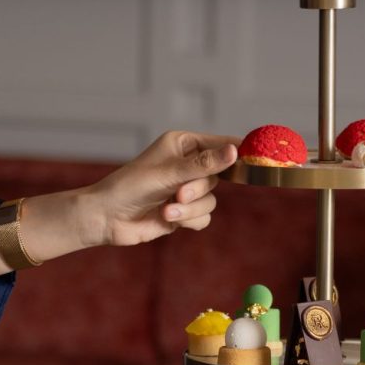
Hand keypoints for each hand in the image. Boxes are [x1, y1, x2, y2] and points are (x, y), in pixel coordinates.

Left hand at [81, 131, 239, 247]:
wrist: (108, 218)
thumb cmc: (130, 187)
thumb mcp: (168, 173)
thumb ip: (204, 165)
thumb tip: (235, 152)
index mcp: (183, 144)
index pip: (220, 144)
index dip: (238, 152)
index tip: (257, 158)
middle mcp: (187, 164)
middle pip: (218, 176)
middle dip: (198, 189)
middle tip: (179, 194)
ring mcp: (186, 189)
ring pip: (211, 200)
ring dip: (190, 209)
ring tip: (167, 210)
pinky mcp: (183, 212)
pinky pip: (203, 217)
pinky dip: (188, 221)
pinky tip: (167, 219)